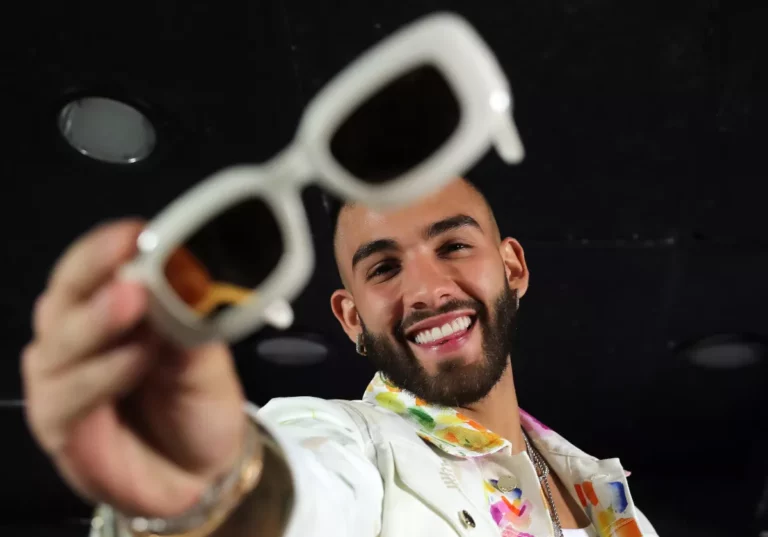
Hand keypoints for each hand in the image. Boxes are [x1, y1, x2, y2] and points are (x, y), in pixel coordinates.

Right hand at [22, 219, 246, 517]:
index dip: (109, 248)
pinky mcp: (56, 422)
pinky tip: (135, 361)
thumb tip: (185, 278)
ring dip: (99, 324)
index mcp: (109, 305)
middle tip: (132, 275)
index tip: (136, 234)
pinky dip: (102, 374)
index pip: (94, 265)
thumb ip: (191, 322)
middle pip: (66, 294)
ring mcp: (59, 377)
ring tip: (139, 311)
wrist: (198, 469)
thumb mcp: (206, 356)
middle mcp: (74, 334)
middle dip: (96, 278)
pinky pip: (67, 394)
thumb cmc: (198, 399)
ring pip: (60, 342)